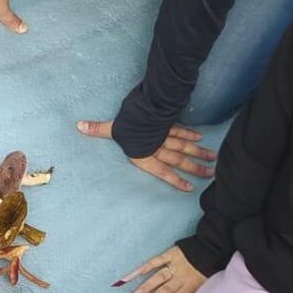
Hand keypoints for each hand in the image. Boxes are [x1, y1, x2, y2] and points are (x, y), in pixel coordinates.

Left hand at [77, 119, 215, 191]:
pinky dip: (191, 135)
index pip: (162, 171)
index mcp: (146, 154)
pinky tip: (200, 139)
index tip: (189, 188)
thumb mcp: (113, 127)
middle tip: (210, 174)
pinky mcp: (170, 122)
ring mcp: (166, 135)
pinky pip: (181, 131)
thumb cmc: (131, 121)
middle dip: (194, 168)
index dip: (175, 180)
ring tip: (212, 161)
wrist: (150, 105)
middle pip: (179, 160)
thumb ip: (98, 129)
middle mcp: (158, 146)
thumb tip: (79, 126)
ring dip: (198, 154)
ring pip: (185, 147)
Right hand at [115, 246, 205, 292]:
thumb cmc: (205, 270)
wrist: (213, 246)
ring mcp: (174, 265)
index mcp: (190, 286)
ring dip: (140, 292)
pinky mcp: (170, 253)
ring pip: (156, 280)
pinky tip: (130, 277)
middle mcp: (181, 277)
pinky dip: (143, 269)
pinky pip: (155, 261)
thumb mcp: (201, 286)